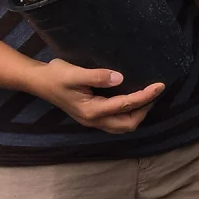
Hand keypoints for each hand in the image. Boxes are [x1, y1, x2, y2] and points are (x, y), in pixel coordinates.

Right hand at [29, 59, 164, 133]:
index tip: (160, 85)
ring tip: (147, 97)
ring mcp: (92, 120)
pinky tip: (132, 100)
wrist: (38, 81)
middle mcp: (93, 120)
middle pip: (128, 124)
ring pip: (122, 125)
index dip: (146, 96)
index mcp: (92, 110)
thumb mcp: (75, 72)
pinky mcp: (91, 116)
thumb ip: (97, 76)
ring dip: (137, 114)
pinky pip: (116, 121)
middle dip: (144, 110)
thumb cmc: (56, 75)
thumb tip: (120, 78)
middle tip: (154, 92)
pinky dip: (128, 113)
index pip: (126, 105)